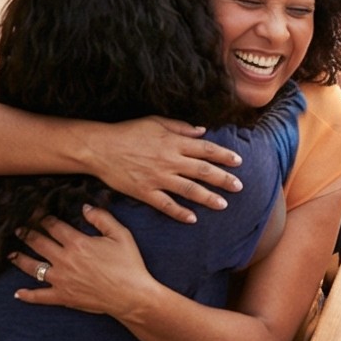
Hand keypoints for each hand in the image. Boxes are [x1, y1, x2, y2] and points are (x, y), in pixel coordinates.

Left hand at [13, 207, 153, 315]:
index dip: (45, 219)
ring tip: (12, 254)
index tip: (38, 214)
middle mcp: (64, 260)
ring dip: (21, 260)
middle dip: (28, 235)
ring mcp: (60, 280)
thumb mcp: (121, 234)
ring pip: (34, 268)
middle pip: (40, 244)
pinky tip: (18, 293)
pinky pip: (39, 296)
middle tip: (19, 229)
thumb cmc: (128, 262)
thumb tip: (85, 207)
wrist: (128, 294)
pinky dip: (27, 295)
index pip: (55, 227)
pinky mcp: (61, 297)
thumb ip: (102, 218)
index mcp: (78, 243)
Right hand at [92, 117, 243, 223]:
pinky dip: (179, 212)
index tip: (238, 162)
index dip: (224, 156)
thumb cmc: (129, 131)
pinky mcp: (144, 192)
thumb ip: (181, 127)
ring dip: (208, 197)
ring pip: (188, 190)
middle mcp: (170, 161)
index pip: (206, 150)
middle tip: (239, 186)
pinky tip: (192, 218)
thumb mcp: (157, 122)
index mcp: (175, 142)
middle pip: (203, 171)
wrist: (100, 148)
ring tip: (223, 204)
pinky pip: (165, 205)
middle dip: (223, 179)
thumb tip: (202, 131)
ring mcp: (157, 178)